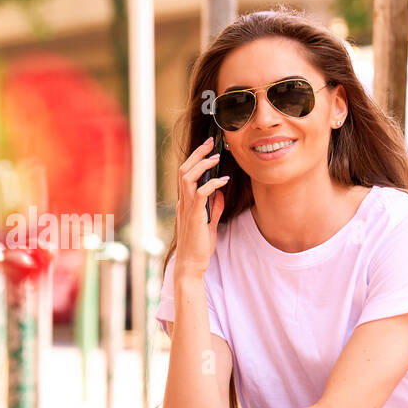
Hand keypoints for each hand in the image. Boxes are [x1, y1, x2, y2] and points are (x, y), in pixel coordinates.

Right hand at [176, 135, 228, 277]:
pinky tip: (224, 181)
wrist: (191, 265)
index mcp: (185, 202)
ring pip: (188, 178)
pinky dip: (212, 184)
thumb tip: (219, 192)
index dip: (196, 158)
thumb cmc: (199, 246)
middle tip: (211, 143)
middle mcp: (183, 202)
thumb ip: (213, 206)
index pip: (186, 174)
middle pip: (184, 170)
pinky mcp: (194, 216)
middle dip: (197, 154)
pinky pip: (200, 194)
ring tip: (216, 157)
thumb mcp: (209, 223)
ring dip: (202, 165)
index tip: (209, 148)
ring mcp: (187, 209)